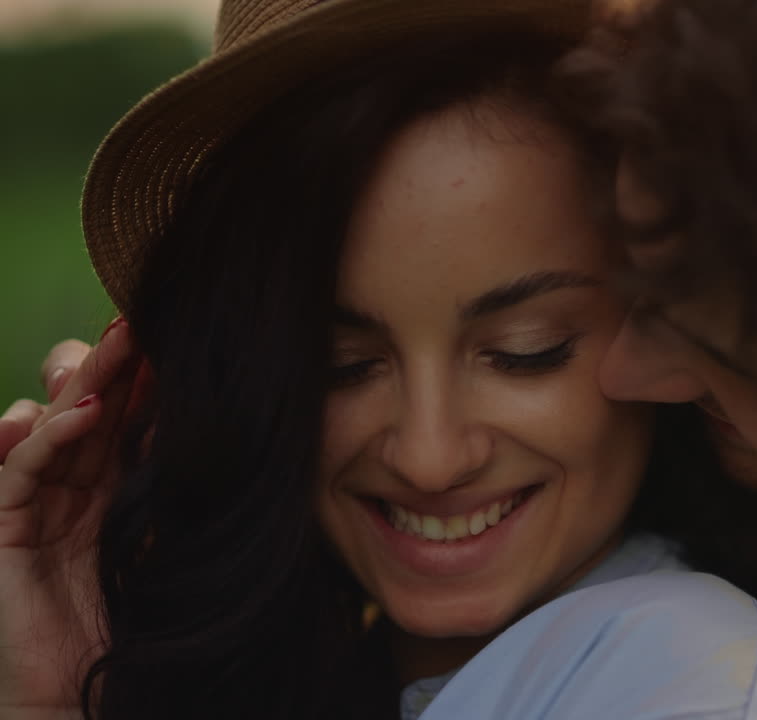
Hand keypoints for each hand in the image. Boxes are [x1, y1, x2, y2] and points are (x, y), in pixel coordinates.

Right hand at [0, 319, 142, 714]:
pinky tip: (80, 413)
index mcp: (110, 490)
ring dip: (83, 383)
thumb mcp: (169, 538)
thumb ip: (176, 486)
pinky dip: (46, 438)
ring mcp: (31, 507)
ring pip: (50, 427)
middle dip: (113, 364)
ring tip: (118, 345)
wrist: (89, 699)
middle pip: (85, 411)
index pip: (124, 419)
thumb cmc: (140, 626)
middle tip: (142, 319)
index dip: (144, 379)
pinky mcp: (1, 531)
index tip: (178, 336)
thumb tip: (214, 425)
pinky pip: (17, 473)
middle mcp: (68, 491)